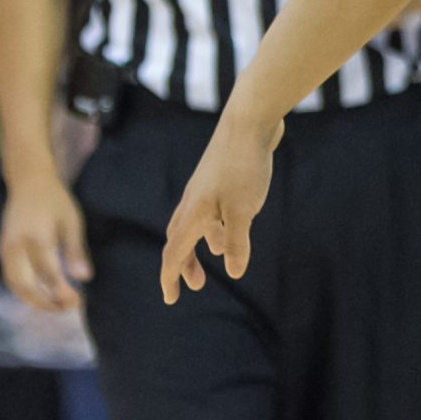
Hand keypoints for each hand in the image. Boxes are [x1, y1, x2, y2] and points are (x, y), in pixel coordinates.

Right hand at [0, 170, 91, 311]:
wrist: (29, 182)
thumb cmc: (55, 200)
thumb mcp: (72, 221)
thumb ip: (75, 251)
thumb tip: (84, 278)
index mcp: (36, 237)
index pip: (48, 274)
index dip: (61, 293)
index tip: (77, 302)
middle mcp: (16, 245)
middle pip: (25, 286)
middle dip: (45, 302)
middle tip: (67, 308)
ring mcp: (6, 248)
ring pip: (14, 285)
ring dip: (33, 300)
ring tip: (56, 305)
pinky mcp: (2, 249)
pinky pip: (10, 277)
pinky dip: (24, 290)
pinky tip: (41, 293)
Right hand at [159, 113, 281, 304]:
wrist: (250, 120)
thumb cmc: (244, 166)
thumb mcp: (243, 211)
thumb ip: (236, 242)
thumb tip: (233, 272)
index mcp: (193, 214)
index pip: (173, 254)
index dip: (170, 278)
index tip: (171, 299)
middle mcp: (193, 202)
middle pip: (179, 240)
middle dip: (184, 264)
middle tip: (196, 285)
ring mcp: (205, 188)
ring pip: (194, 223)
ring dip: (202, 244)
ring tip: (219, 255)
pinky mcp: (220, 177)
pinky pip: (210, 209)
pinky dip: (215, 225)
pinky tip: (235, 223)